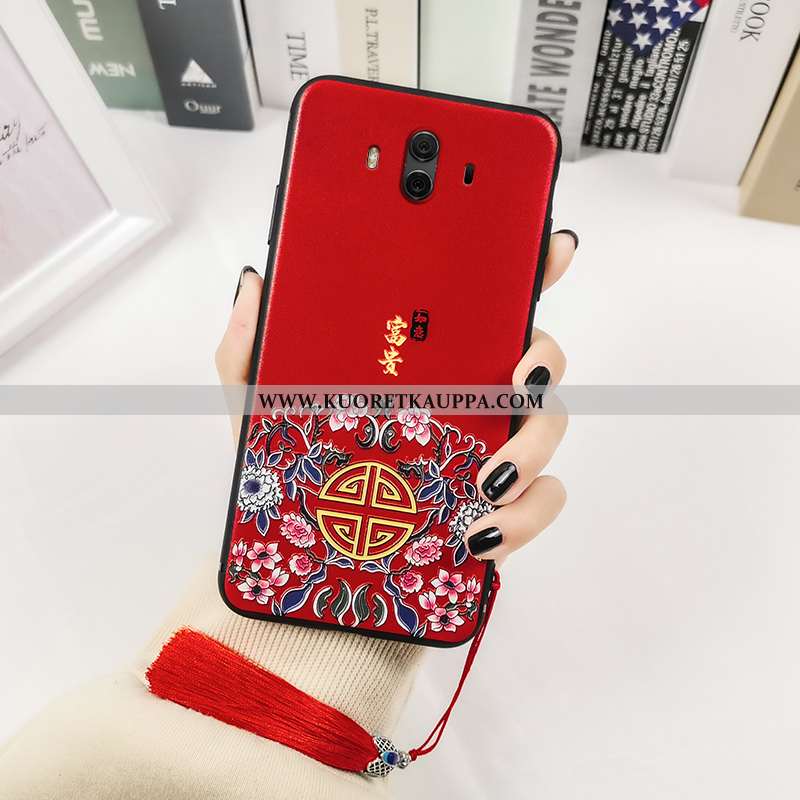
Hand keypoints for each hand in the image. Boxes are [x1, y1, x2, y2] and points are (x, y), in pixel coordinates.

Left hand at [215, 231, 576, 562]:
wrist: (306, 567)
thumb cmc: (289, 478)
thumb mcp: (259, 410)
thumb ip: (250, 349)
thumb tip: (255, 285)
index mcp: (423, 360)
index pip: (482, 303)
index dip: (528, 267)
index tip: (551, 246)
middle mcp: (466, 396)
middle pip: (535, 358)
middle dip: (542, 361)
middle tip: (516, 382)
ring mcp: (488, 451)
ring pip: (548, 427)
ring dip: (531, 450)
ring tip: (483, 483)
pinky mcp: (498, 509)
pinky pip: (542, 501)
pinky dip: (524, 517)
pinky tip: (478, 535)